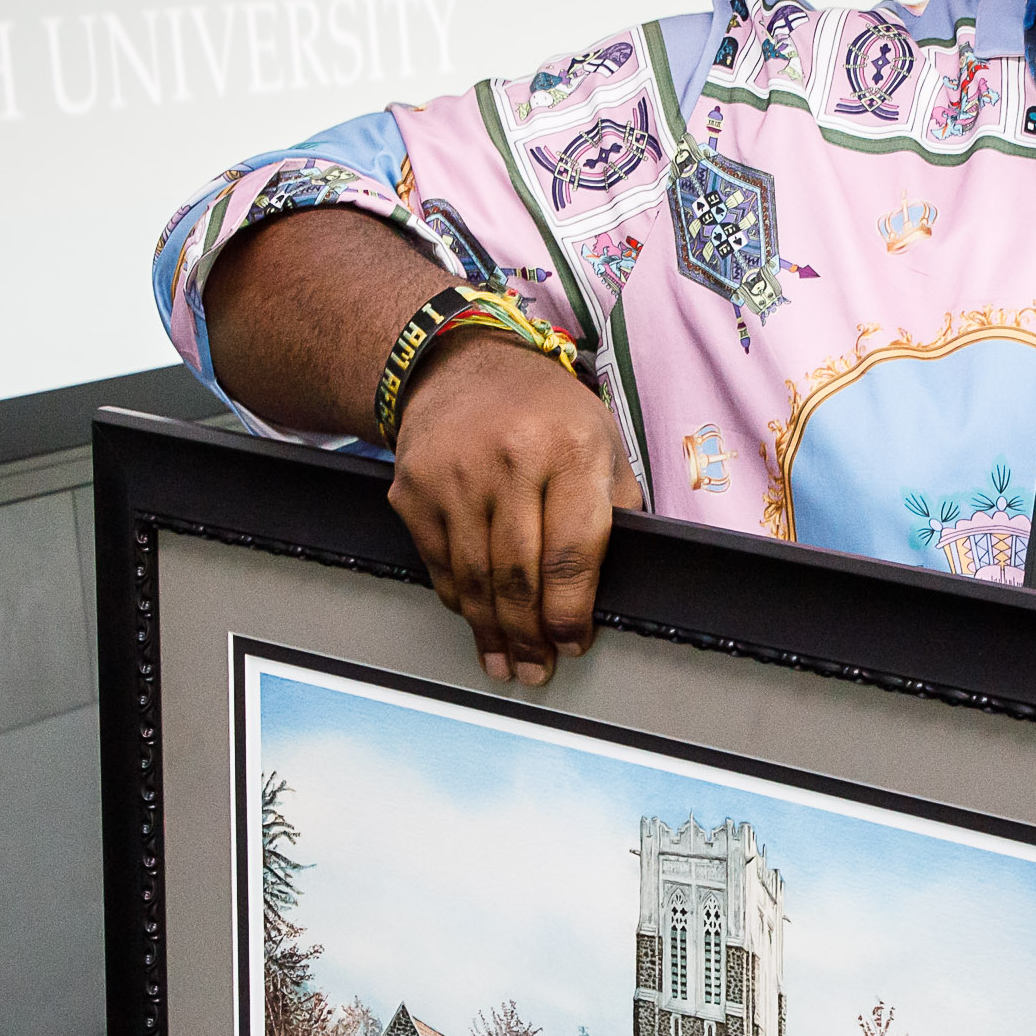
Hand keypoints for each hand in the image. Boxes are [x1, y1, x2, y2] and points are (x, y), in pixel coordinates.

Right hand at [386, 335, 637, 683]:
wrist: (459, 365)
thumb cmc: (545, 410)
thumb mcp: (603, 440)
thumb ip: (617, 506)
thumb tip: (622, 581)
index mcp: (569, 450)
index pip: (571, 555)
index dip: (571, 612)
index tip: (573, 644)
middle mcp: (509, 461)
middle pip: (519, 576)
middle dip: (530, 635)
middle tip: (538, 671)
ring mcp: (454, 475)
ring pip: (474, 578)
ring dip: (491, 631)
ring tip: (505, 663)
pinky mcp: (414, 489)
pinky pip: (438, 563)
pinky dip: (459, 599)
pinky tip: (476, 620)